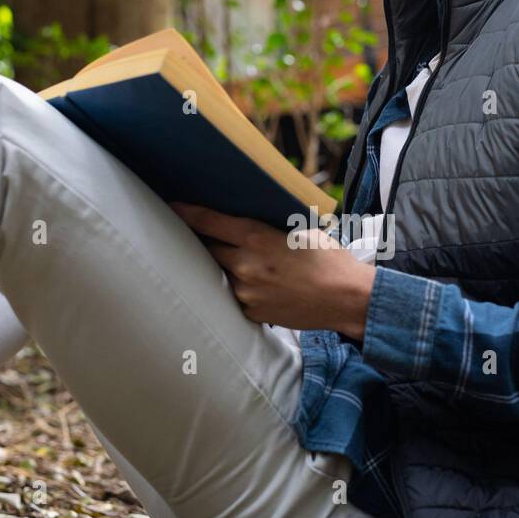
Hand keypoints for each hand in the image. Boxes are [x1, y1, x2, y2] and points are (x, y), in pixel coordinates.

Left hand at [168, 202, 375, 338]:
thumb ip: (267, 226)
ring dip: (225, 266)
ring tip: (242, 262)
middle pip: (208, 249)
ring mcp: (246, 292)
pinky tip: (259, 284)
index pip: (209, 222)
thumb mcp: (300, 230)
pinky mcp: (252, 312)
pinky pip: (235, 295)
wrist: (347, 298)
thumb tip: (245, 220)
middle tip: (203, 234)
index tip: (172, 206)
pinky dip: (240, 287)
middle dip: (205, 241)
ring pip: (220, 273)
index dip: (187, 212)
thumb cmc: (329, 259)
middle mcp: (245, 265)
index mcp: (257, 238)